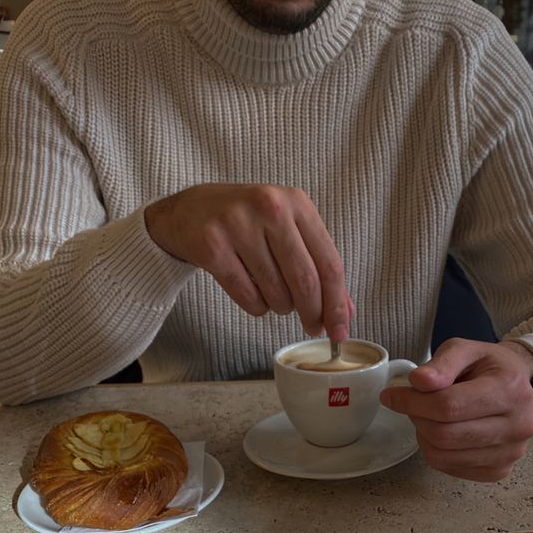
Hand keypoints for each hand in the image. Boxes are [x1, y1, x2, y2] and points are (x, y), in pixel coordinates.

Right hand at [145, 183, 351, 340]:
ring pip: (276, 293)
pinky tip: (251, 291)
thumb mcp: (287, 232)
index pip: (329, 263)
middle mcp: (270, 208)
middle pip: (305, 280)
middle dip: (313, 313)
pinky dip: (255, 306)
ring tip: (271, 293)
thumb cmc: (246, 224)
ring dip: (279, 306)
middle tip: (313, 327)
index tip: (340, 330)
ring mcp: (238, 224)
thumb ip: (317, 266)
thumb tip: (344, 311)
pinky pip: (248, 297)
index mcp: (296, 202)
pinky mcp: (212, 245)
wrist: (188, 212)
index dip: (337, 304)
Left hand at [380, 338, 532, 481]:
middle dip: (417, 419)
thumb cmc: (488, 366)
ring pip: (444, 456)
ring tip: (429, 417)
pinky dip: (437, 452)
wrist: (517, 384)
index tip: (391, 395)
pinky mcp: (501, 470)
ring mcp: (511, 452)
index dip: (412, 403)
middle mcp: (518, 425)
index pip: (449, 406)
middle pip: (445, 435)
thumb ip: (441, 364)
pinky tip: (443, 433)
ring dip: (424, 436)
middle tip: (412, 405)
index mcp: (510, 389)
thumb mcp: (465, 350)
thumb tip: (418, 381)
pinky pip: (451, 468)